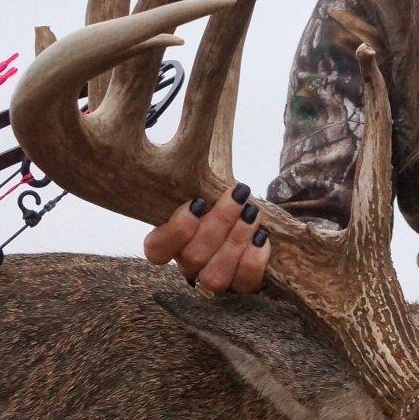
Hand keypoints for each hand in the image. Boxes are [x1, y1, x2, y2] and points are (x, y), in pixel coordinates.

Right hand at [144, 183, 271, 293]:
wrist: (256, 216)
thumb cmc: (224, 199)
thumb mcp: (207, 183)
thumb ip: (197, 171)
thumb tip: (201, 130)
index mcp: (172, 242)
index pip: (156, 250)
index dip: (175, 230)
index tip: (198, 202)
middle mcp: (188, 267)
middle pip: (192, 257)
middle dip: (218, 224)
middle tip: (239, 196)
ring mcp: (214, 282)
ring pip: (214, 276)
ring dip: (235, 241)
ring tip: (252, 214)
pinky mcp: (241, 289)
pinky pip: (244, 284)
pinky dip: (254, 260)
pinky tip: (262, 238)